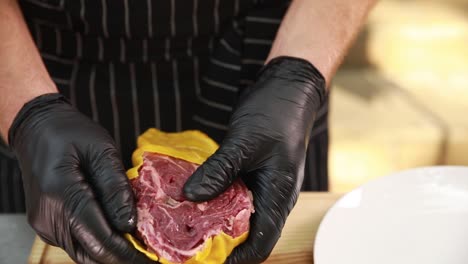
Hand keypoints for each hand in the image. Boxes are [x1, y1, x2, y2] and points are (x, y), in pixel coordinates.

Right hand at [8, 94, 152, 263]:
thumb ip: (116, 187)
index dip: (126, 252)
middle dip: (121, 256)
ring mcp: (44, 223)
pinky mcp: (47, 225)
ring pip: (83, 252)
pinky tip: (118, 233)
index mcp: (60, 192)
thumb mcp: (101, 149)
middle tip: (148, 254)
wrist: (37, 129)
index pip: (98, 236)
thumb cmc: (69, 133)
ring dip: (111, 251)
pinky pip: (77, 243)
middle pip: (90, 252)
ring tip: (138, 244)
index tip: (149, 258)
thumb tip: (130, 223)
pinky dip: (98, 242)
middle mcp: (47, 215)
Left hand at [183, 57, 325, 262]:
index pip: (261, 243)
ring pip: (238, 215)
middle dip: (219, 241)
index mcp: (279, 195)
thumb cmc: (275, 113)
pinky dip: (214, 198)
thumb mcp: (244, 142)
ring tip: (183, 221)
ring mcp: (263, 185)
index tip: (204, 259)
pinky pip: (233, 195)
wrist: (287, 88)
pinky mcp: (252, 174)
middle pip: (248, 234)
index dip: (235, 258)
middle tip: (185, 240)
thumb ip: (219, 171)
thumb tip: (190, 197)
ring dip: (214, 219)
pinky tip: (193, 194)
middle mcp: (273, 197)